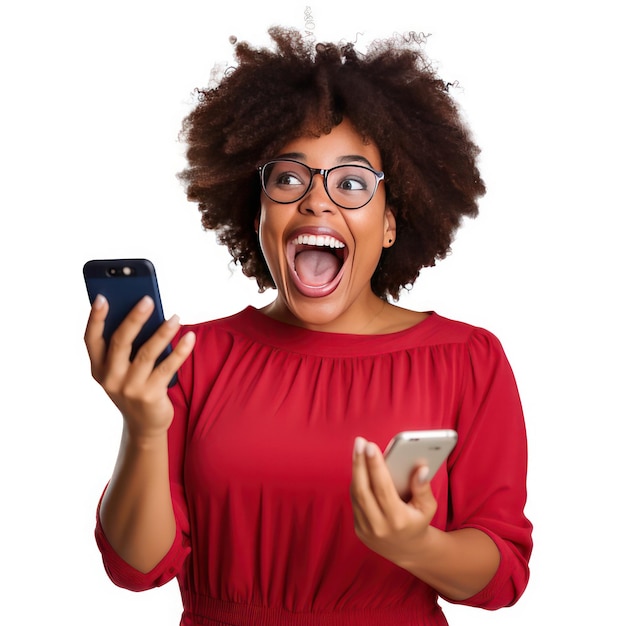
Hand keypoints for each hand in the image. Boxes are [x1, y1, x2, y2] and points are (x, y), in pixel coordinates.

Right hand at [84, 294, 194, 436]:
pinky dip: (181, 351)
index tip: (102, 297)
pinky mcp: (150, 396)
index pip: (91, 339)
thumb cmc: (135, 387)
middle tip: (148, 299)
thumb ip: (127, 347)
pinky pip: (168, 367)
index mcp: (98, 368)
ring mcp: (129, 388)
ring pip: (147, 353)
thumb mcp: (123, 370)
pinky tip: (189, 337)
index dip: (95, 318)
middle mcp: (110, 378)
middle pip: (120, 342)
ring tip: (176, 317)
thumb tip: (146, 314)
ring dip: (162, 333)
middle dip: (134, 318)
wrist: (144, 426)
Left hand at [350, 436, 437, 567]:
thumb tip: (421, 468)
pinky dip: (357, 481)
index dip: (375, 466)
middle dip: (359, 463)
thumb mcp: (428, 508)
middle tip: (360, 441)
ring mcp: (365, 529)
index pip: (382, 489)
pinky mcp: (358, 529)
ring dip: (356, 469)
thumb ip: (423, 488)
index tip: (370, 446)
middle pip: (363, 489)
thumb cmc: (418, 522)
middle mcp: (378, 526)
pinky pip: (354, 500)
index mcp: (397, 520)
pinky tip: (359, 465)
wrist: (407, 551)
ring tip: (359, 449)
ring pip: (356, 493)